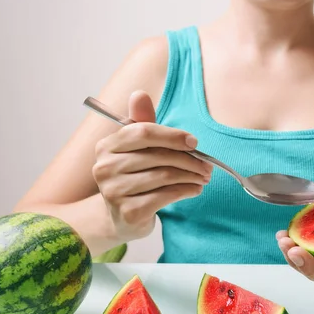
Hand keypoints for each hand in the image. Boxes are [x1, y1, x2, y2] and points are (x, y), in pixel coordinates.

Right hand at [92, 90, 212, 240]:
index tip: (194, 142)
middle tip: (207, 165)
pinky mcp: (129, 212)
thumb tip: (139, 94)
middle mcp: (105, 168)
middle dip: (189, 159)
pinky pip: (166, 196)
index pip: (142, 133)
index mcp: (106, 146)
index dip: (172, 135)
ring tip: (204, 177)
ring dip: (191, 176)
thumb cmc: (133, 177)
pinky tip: (195, 189)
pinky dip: (186, 191)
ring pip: (164, 176)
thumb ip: (141, 124)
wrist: (120, 218)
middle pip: (158, 156)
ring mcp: (114, 192)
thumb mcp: (136, 150)